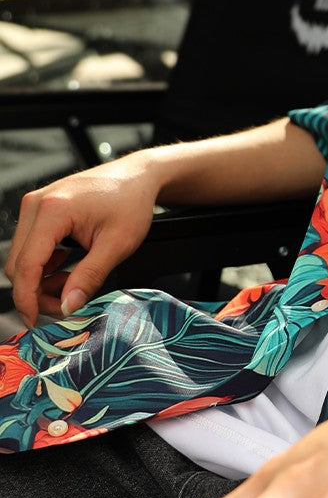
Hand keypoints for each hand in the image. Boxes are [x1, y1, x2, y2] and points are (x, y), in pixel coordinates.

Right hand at [4, 154, 159, 325]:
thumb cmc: (132, 202)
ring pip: (23, 257)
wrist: (139, 176)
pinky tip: (67, 271)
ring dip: (41, 280)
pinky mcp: (41, 209)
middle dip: (36, 292)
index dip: (28, 299)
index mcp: (53, 210)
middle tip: (65, 308)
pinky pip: (31, 246)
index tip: (36, 321)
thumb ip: (90, 276)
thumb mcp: (117, 245)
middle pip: (18, 263)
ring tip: (72, 287)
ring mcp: (36, 205)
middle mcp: (36, 204)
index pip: (26, 265)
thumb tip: (68, 305)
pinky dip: (45, 265)